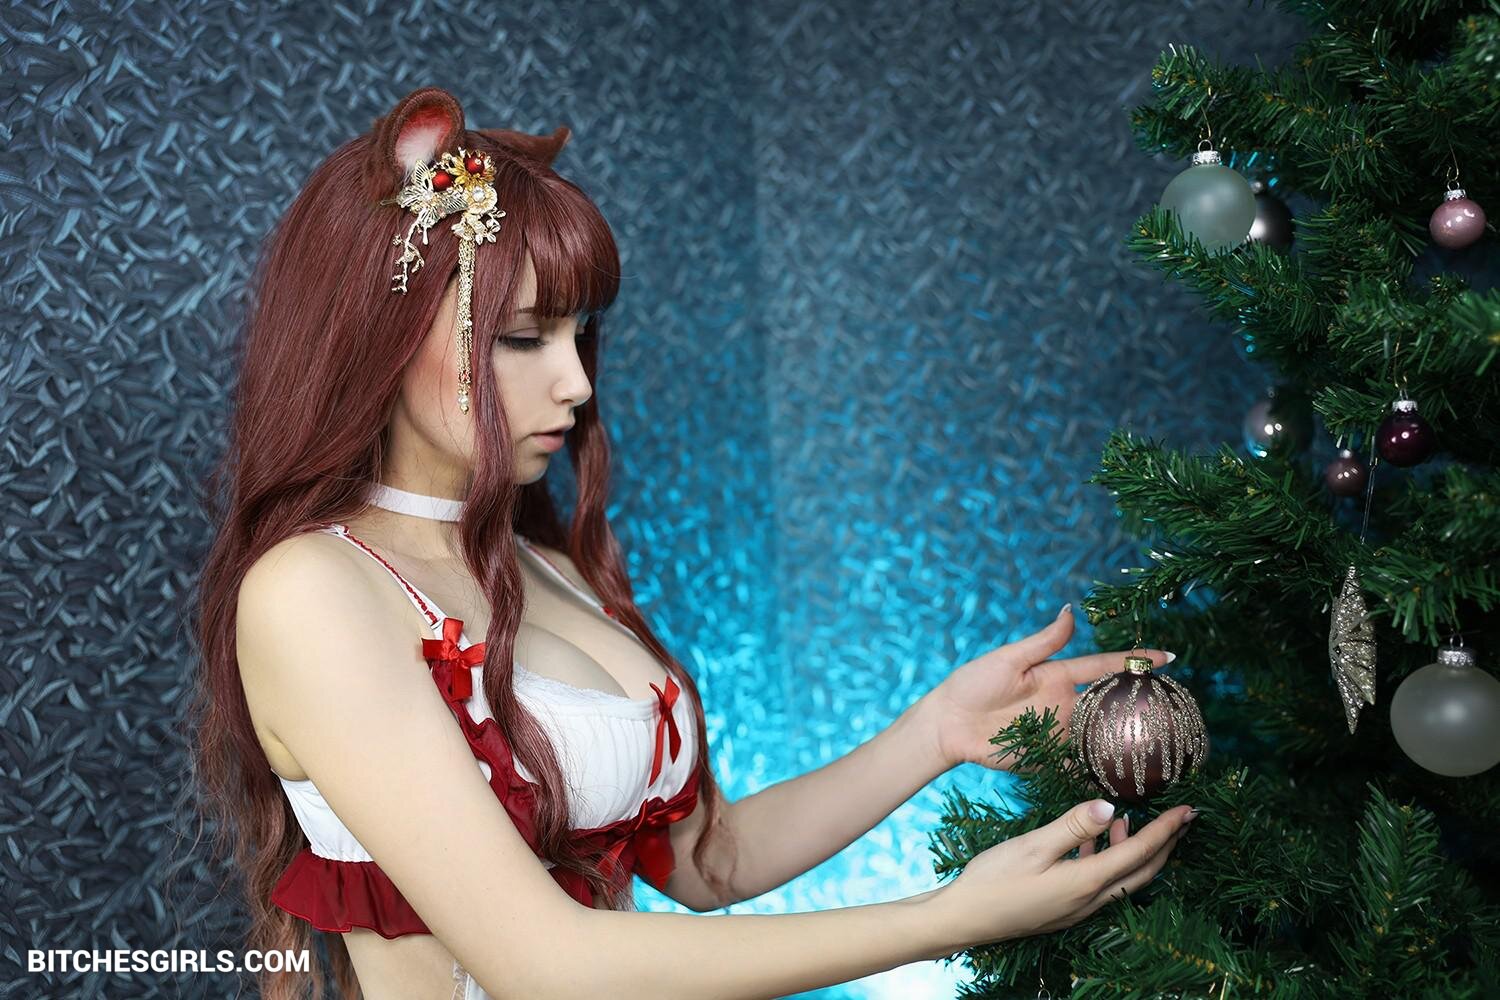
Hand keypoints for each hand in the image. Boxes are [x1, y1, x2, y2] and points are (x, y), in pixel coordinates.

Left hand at [922, 606, 1173, 769]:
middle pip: (1110, 704)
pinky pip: (1079, 767)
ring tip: (1164, 746)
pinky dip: (1100, 773)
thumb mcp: (1009, 658)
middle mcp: (1064, 704)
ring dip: (1127, 741)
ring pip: (1100, 736)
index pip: (1103, 667)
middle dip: (1141, 705)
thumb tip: (1070, 610)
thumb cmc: (973, 684)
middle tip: (1178, 708)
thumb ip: (1044, 641)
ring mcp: (1058, 733)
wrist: (947, 724)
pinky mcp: (1047, 759)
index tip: (1168, 658)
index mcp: (1057, 676)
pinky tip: (1125, 780)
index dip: (1134, 661)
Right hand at [934, 799, 1195, 949]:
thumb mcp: (1032, 846)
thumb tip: (1111, 805)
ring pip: (1123, 878)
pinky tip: (1095, 840)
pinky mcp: (1064, 907)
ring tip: (1134, 820)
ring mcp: (1078, 907)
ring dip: (1137, 851)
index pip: (1138, 853)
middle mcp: (1090, 900)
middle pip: (1142, 872)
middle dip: (1166, 845)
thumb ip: (1073, 826)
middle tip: (1183, 819)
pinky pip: (1102, 883)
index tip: (1188, 809)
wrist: (964, 919)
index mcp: (1086, 883)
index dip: (1165, 830)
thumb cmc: (993, 880)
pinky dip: (1109, 859)